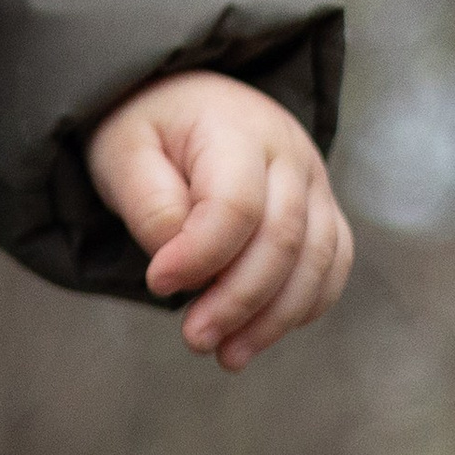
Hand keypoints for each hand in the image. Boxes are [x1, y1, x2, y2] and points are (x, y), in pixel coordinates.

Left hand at [87, 69, 353, 370]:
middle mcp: (289, 152)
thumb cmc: (148, 127)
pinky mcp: (322, 211)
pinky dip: (302, 307)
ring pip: (316, 262)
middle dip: (238, 301)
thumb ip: (150, 205)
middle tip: (195, 338)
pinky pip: (331, 267)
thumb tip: (181, 268)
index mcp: (235, 126)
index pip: (235, 205)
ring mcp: (314, 182)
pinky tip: (260, 333)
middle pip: (281, 240)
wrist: (181, 100)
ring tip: (227, 354)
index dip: (199, 255)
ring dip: (274, 319)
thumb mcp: (124, 151)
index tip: (157, 284)